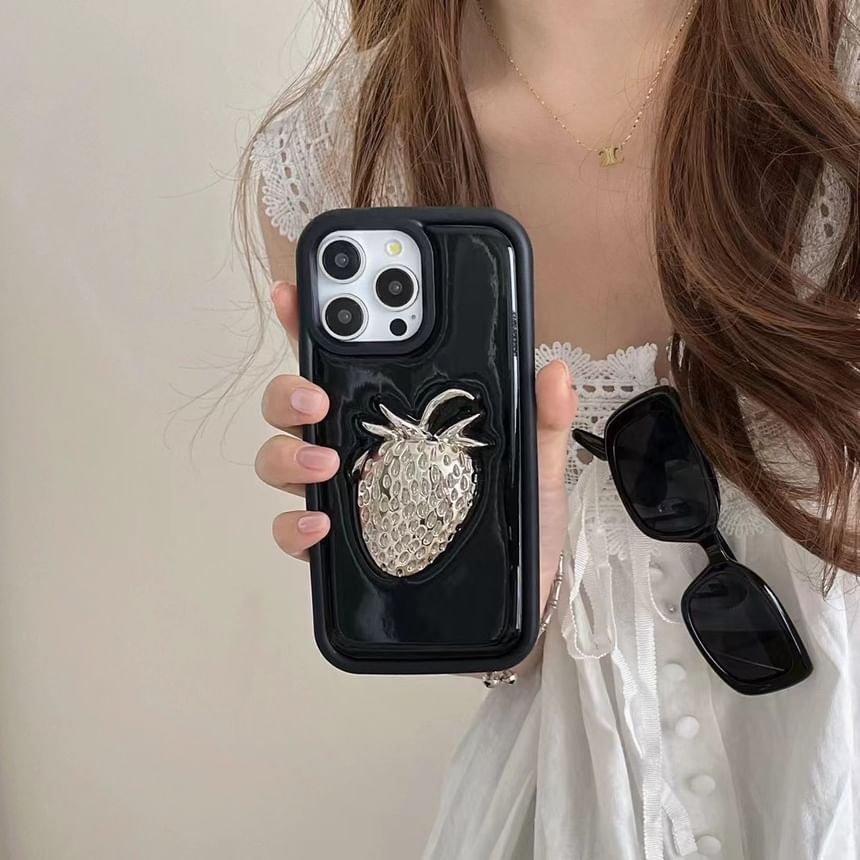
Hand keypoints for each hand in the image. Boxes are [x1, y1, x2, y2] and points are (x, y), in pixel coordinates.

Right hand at [256, 281, 578, 672]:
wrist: (524, 600)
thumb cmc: (524, 526)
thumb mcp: (540, 467)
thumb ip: (543, 420)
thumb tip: (555, 370)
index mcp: (401, 417)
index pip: (350, 360)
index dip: (315, 322)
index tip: (297, 293)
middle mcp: (362, 449)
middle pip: (295, 404)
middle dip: (288, 388)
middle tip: (315, 393)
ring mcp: (346, 496)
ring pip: (283, 458)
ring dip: (289, 452)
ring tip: (325, 462)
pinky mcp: (342, 548)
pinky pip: (295, 528)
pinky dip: (294, 523)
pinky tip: (321, 523)